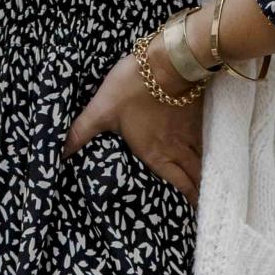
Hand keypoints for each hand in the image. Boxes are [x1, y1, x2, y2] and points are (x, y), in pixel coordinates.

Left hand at [62, 31, 205, 205]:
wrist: (168, 58)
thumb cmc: (133, 85)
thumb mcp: (101, 110)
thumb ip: (80, 132)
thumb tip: (59, 154)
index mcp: (156, 154)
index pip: (179, 185)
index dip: (189, 201)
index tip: (196, 215)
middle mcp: (177, 149)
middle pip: (197, 178)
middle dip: (203, 195)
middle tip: (209, 208)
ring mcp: (192, 132)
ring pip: (205, 161)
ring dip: (210, 177)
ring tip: (215, 190)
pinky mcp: (200, 115)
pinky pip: (210, 141)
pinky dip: (213, 153)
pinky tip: (216, 156)